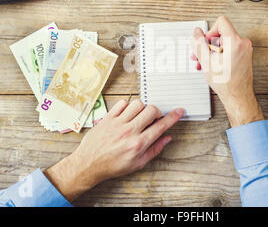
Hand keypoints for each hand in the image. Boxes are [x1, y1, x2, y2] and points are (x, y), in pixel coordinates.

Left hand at [45, 99, 182, 201]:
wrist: (89, 164)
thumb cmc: (112, 165)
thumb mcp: (137, 163)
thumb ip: (154, 149)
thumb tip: (166, 139)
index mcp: (138, 144)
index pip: (161, 126)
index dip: (173, 117)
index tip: (178, 111)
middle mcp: (129, 131)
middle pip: (151, 110)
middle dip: (156, 112)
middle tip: (153, 118)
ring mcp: (118, 123)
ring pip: (137, 104)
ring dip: (142, 108)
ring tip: (139, 116)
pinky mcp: (108, 118)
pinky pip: (121, 103)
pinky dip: (127, 106)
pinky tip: (126, 114)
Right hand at [191, 16, 263, 127]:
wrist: (238, 96)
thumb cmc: (226, 82)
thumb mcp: (206, 61)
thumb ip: (199, 43)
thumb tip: (196, 33)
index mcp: (234, 41)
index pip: (221, 21)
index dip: (210, 30)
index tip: (205, 41)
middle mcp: (243, 43)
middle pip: (221, 33)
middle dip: (208, 44)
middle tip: (200, 54)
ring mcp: (245, 50)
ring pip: (224, 43)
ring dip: (212, 51)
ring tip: (204, 62)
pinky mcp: (244, 56)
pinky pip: (230, 49)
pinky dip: (220, 55)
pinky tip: (211, 64)